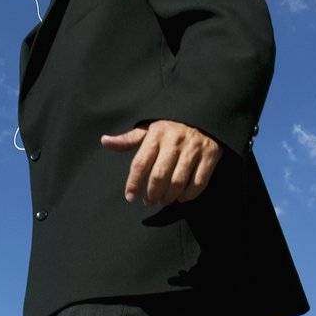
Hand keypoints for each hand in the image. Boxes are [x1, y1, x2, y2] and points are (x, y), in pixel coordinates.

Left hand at [100, 120, 222, 205]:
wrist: (205, 115)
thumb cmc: (171, 126)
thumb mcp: (150, 128)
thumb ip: (129, 139)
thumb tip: (104, 141)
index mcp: (157, 133)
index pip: (140, 163)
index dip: (133, 183)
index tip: (130, 197)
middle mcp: (175, 140)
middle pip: (159, 176)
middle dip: (152, 194)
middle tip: (148, 201)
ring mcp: (194, 148)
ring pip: (178, 182)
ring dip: (169, 197)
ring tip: (163, 200)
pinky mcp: (211, 155)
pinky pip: (199, 182)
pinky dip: (189, 194)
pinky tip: (182, 197)